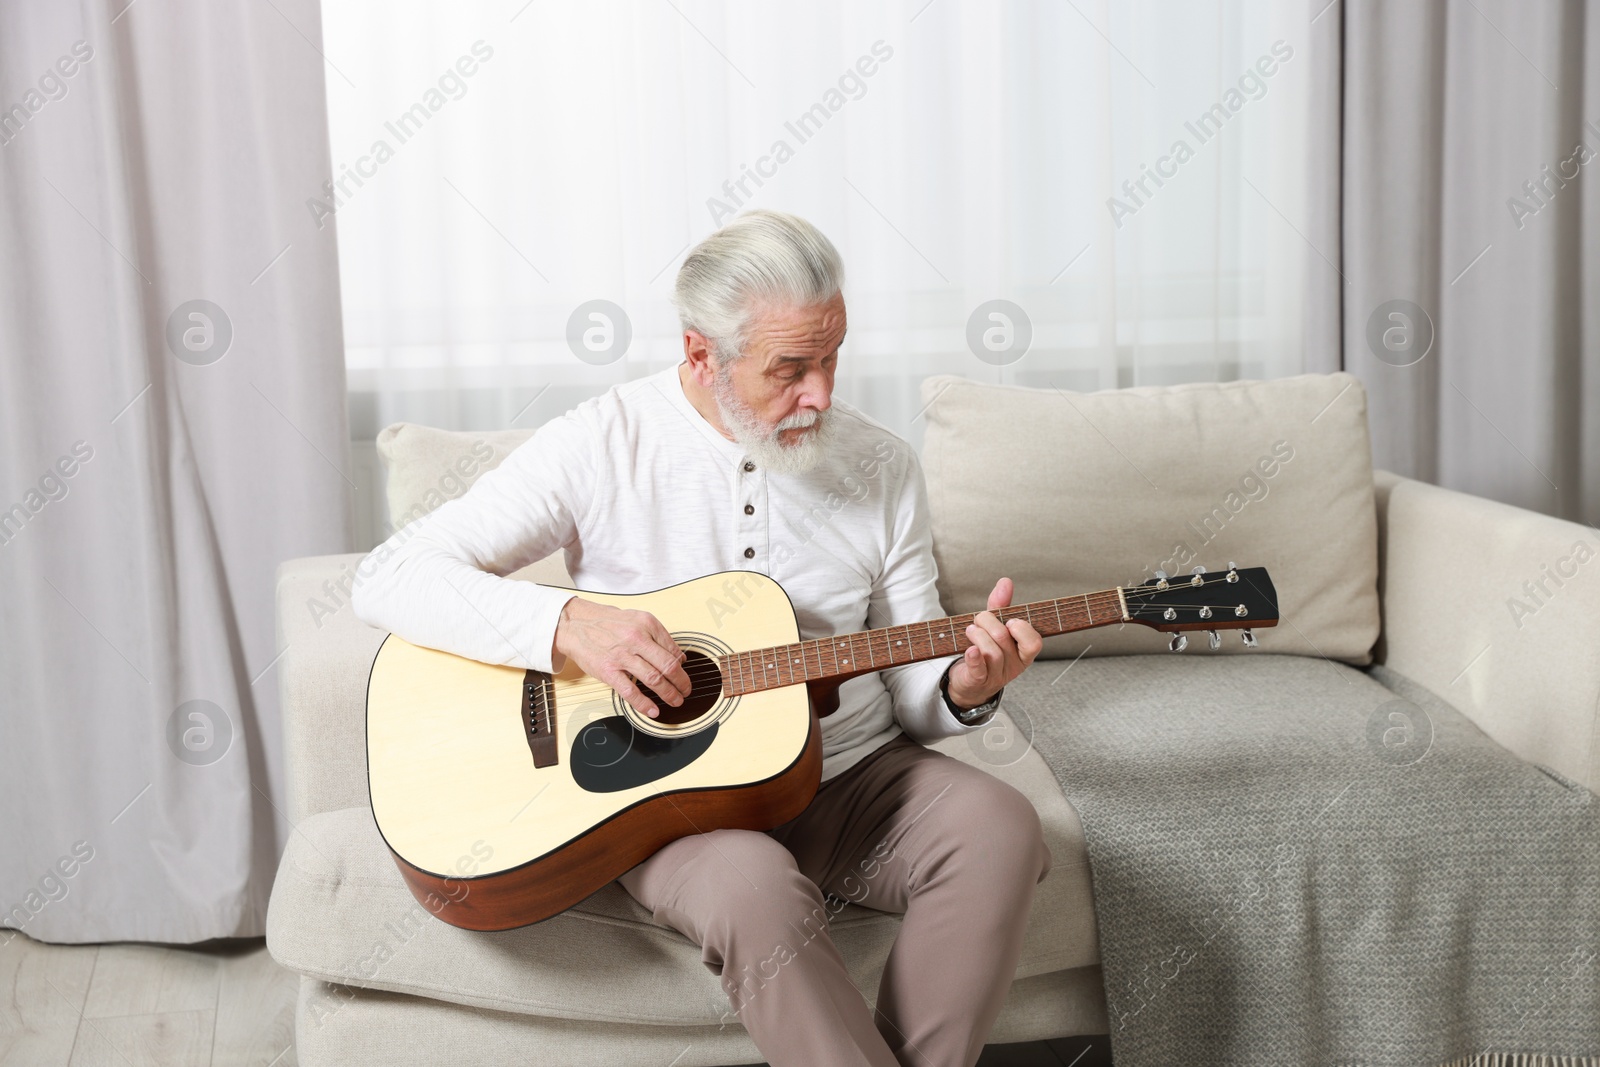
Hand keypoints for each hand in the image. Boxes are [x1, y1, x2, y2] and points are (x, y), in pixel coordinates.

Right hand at [552, 597, 690, 718]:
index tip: (683, 674)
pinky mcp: (608, 671)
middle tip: (686, 691)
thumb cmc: (607, 622)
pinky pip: (630, 691)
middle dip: (682, 683)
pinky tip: (653, 710)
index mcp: (647, 625)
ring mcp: (622, 656)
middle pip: (668, 666)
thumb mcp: (638, 619)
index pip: (673, 649)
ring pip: (654, 679)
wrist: (577, 624)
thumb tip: (679, 655)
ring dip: (669, 694)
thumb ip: (659, 636)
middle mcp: (636, 639)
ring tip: (675, 701)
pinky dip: (644, 704)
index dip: (682, 666)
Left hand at [946, 577, 1041, 708]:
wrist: (970, 681)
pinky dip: (974, 657)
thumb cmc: (986, 650)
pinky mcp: (978, 681)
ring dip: (977, 635)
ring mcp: (997, 675)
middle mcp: (1014, 665)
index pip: (1034, 642)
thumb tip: (1006, 582)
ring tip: (970, 630)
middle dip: (987, 622)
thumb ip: (1001, 605)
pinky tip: (970, 649)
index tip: (1010, 620)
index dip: (1021, 629)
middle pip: (1004, 639)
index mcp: (1024, 652)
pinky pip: (978, 669)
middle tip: (979, 620)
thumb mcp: (995, 627)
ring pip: (991, 652)